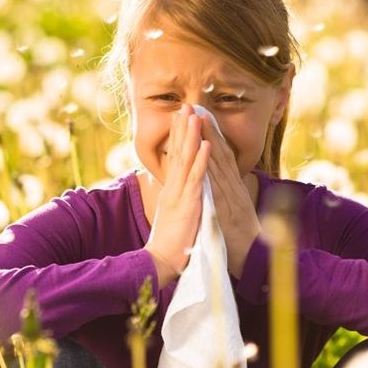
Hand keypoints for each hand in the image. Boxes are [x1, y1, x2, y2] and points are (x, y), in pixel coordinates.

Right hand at [144, 104, 211, 284]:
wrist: (161, 262)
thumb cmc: (170, 243)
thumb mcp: (173, 216)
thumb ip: (176, 200)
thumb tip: (178, 190)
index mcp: (171, 190)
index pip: (174, 158)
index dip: (178, 137)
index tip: (181, 117)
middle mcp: (173, 188)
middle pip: (178, 152)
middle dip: (182, 128)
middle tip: (185, 106)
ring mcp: (179, 194)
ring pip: (186, 160)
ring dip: (191, 136)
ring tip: (195, 116)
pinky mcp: (188, 204)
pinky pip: (196, 179)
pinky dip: (201, 160)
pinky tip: (206, 144)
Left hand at [198, 112, 262, 279]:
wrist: (254, 261)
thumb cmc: (241, 238)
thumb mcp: (234, 211)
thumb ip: (227, 195)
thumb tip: (220, 182)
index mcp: (234, 188)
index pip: (222, 156)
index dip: (212, 135)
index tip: (201, 115)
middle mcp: (234, 188)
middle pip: (220, 154)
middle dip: (208, 130)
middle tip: (197, 107)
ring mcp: (232, 198)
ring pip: (219, 165)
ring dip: (209, 142)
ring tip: (198, 121)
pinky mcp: (228, 211)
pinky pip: (218, 188)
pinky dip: (212, 171)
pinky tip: (205, 156)